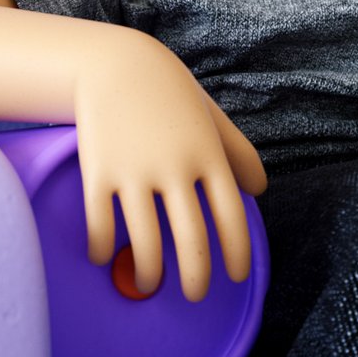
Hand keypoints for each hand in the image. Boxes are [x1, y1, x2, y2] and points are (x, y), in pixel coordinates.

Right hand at [73, 30, 264, 301]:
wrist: (115, 62)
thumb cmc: (168, 91)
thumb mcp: (208, 117)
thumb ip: (237, 151)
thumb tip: (259, 191)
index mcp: (207, 154)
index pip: (232, 217)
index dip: (237, 254)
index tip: (235, 276)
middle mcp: (174, 167)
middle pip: (192, 243)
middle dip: (196, 280)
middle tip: (195, 294)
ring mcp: (134, 171)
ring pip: (146, 245)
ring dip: (149, 275)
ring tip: (149, 282)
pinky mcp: (98, 172)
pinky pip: (101, 226)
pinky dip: (102, 250)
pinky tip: (103, 255)